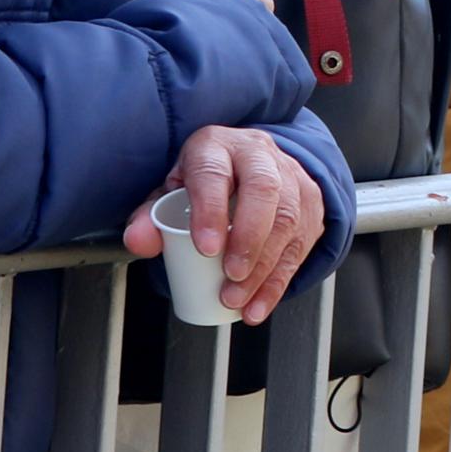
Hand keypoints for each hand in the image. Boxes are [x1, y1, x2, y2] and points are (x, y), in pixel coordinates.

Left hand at [126, 125, 326, 325]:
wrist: (249, 166)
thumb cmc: (205, 183)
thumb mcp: (170, 194)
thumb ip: (148, 219)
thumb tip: (139, 240)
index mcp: (217, 147)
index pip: (214, 173)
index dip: (211, 210)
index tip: (205, 249)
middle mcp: (258, 156)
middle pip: (264, 191)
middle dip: (249, 239)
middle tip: (231, 276)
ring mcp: (291, 178)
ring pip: (288, 218)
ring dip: (265, 266)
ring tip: (238, 297)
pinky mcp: (311, 205)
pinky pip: (301, 244)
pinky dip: (279, 281)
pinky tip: (259, 304)